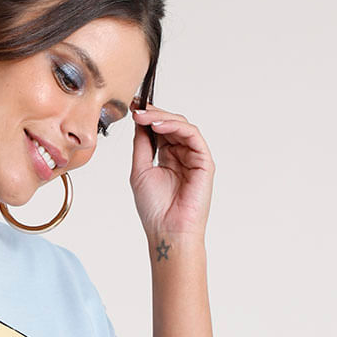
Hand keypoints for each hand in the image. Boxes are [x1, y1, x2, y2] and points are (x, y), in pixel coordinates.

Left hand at [129, 101, 214, 244]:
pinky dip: (176, 127)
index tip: (132, 107)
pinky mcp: (204, 161)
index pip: (159, 130)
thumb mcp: (140, 170)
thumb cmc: (154, 208)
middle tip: (136, 108)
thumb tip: (139, 122)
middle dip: (153, 114)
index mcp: (167, 157)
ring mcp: (194, 157)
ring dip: (162, 118)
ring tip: (144, 116)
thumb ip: (142, 145)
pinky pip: (192, 135)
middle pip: (170, 124)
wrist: (166, 230)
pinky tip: (158, 126)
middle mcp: (182, 154)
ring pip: (181, 126)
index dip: (147, 117)